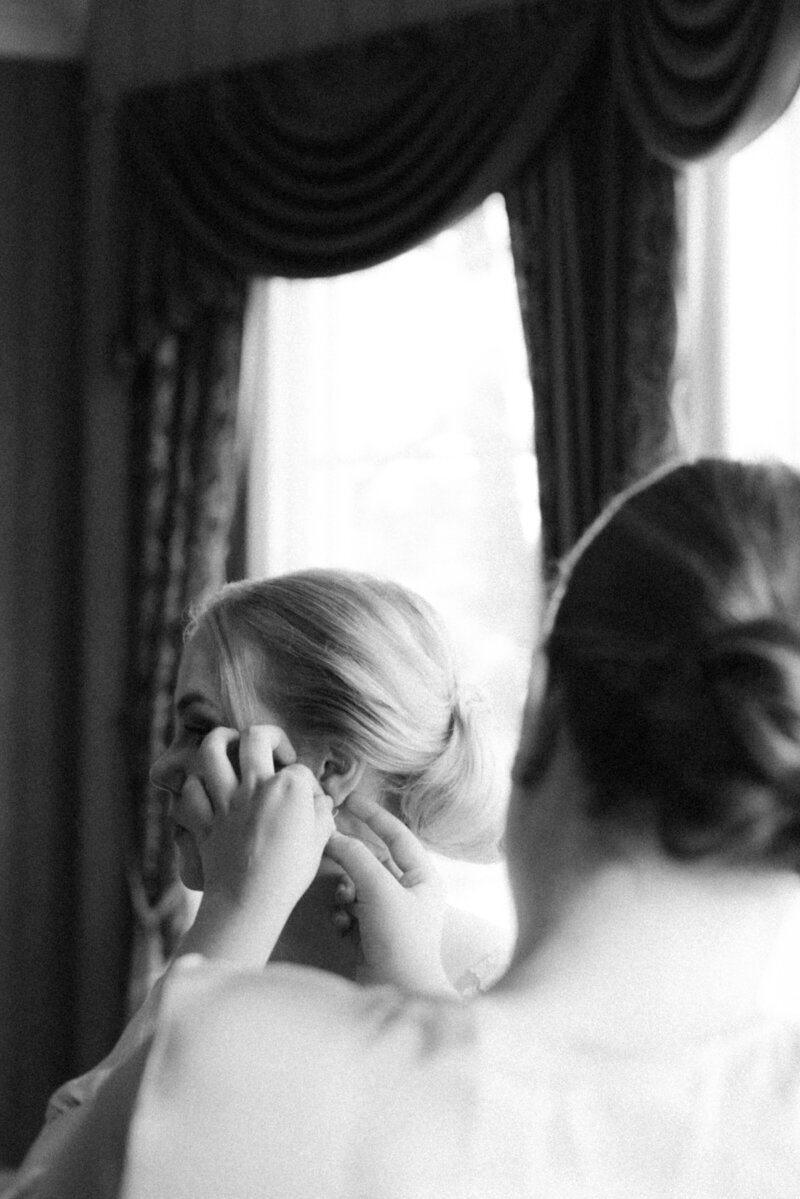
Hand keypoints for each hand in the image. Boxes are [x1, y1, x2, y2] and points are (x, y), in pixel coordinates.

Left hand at [176, 725, 334, 967]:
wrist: (249, 903)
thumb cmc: (289, 875)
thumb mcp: (319, 841)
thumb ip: (322, 813)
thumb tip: (321, 801)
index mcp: (289, 788)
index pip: (300, 768)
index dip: (308, 781)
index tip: (310, 800)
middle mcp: (254, 786)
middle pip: (255, 737)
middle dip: (268, 735)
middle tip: (273, 750)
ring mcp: (224, 800)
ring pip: (211, 751)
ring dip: (221, 741)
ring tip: (231, 745)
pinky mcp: (203, 819)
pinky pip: (190, 791)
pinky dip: (196, 787)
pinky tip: (208, 790)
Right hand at [323, 796, 454, 994]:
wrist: (398, 996)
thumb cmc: (400, 942)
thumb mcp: (379, 891)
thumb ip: (356, 858)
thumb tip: (333, 835)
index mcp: (424, 878)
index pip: (398, 835)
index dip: (373, 815)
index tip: (349, 799)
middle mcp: (410, 894)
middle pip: (373, 861)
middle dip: (351, 859)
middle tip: (325, 844)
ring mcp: (390, 915)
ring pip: (357, 886)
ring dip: (344, 892)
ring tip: (343, 904)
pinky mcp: (371, 935)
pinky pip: (349, 910)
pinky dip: (342, 914)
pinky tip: (342, 927)